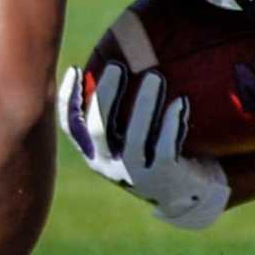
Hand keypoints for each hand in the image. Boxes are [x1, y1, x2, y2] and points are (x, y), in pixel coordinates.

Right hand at [56, 64, 228, 230]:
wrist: (185, 195)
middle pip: (99, 129)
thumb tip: (116, 59)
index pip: (72, 128)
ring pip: (135, 138)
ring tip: (155, 76)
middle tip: (118, 66)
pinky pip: (166, 148)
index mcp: (95, 154)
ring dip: (145, 105)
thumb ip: (118, 113)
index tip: (76, 69)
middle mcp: (110, 166)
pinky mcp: (164, 178)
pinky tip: (181, 101)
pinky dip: (173, 123)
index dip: (69, 100)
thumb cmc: (154, 154)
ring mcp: (136, 175)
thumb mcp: (130, 137)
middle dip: (106, 96)